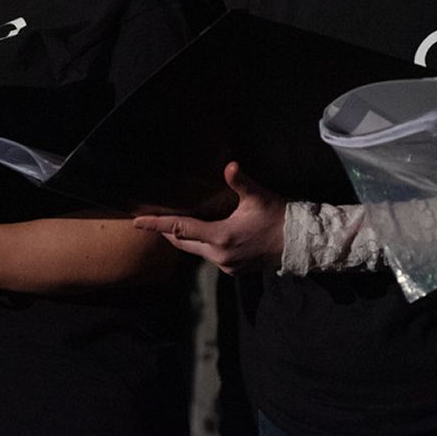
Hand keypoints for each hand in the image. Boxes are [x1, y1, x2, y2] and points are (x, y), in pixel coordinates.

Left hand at [132, 162, 285, 273]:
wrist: (300, 243)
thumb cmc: (277, 217)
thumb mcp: (258, 197)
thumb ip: (240, 182)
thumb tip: (230, 165)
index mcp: (220, 237)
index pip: (180, 229)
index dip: (156, 224)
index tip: (136, 222)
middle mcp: (219, 255)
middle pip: (183, 242)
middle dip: (168, 231)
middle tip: (152, 219)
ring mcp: (226, 265)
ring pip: (196, 250)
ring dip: (187, 238)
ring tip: (177, 222)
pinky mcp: (233, 270)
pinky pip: (210, 256)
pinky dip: (202, 245)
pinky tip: (204, 233)